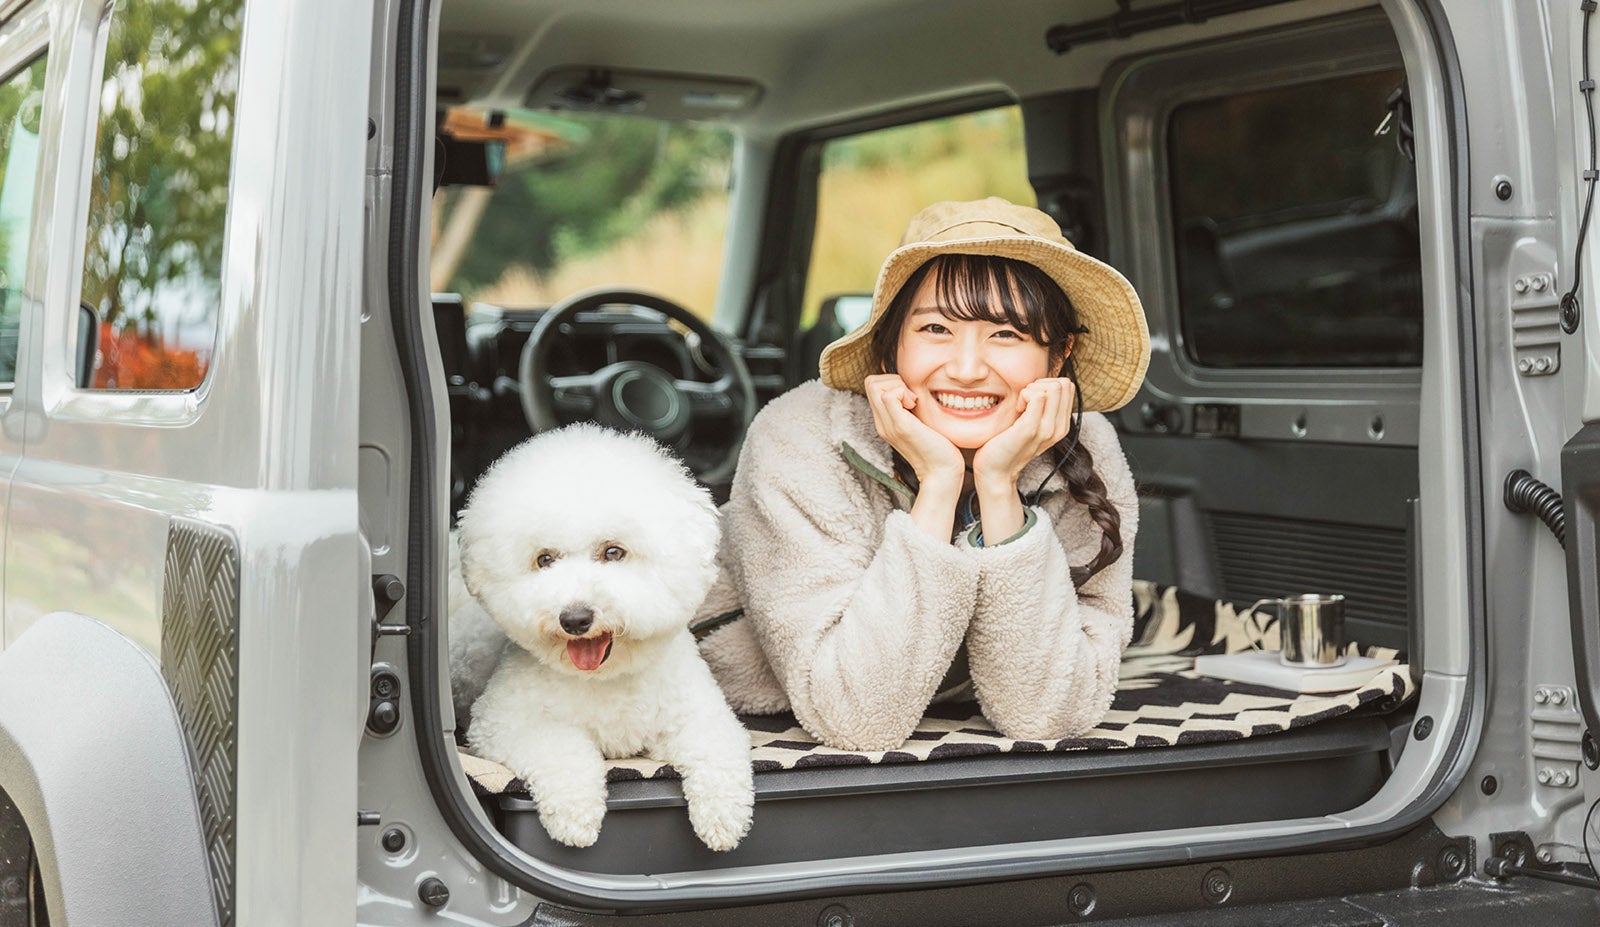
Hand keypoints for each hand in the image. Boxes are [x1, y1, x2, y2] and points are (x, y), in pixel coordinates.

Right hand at [863, 374, 964, 487]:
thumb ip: (912, 408)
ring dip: (897, 386)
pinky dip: (902, 392)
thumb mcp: (920, 422)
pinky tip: (916, 406)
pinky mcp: (901, 427)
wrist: (942, 474)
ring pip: (875, 386)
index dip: (891, 382)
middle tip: (912, 397)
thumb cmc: (938, 448)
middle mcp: (882, 423)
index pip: (873, 386)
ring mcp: (888, 425)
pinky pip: (889, 396)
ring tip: (913, 402)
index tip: (911, 396)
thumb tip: (913, 387)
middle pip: (870, 382)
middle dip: (893, 380)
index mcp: (885, 422)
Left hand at [971, 377, 1074, 492]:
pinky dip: (1023, 395)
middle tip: (1024, 401)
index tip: (1030, 400)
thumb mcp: (1031, 423)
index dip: (1046, 385)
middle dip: (1040, 384)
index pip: (1067, 386)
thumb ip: (1041, 407)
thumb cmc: (1007, 443)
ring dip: (1031, 390)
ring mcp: (1047, 429)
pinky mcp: (1031, 429)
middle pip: (1063, 384)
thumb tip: (1042, 383)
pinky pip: (1037, 396)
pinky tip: (1016, 409)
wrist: (996, 471)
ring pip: (1054, 387)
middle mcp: (1059, 428)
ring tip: (1020, 406)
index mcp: (1061, 425)